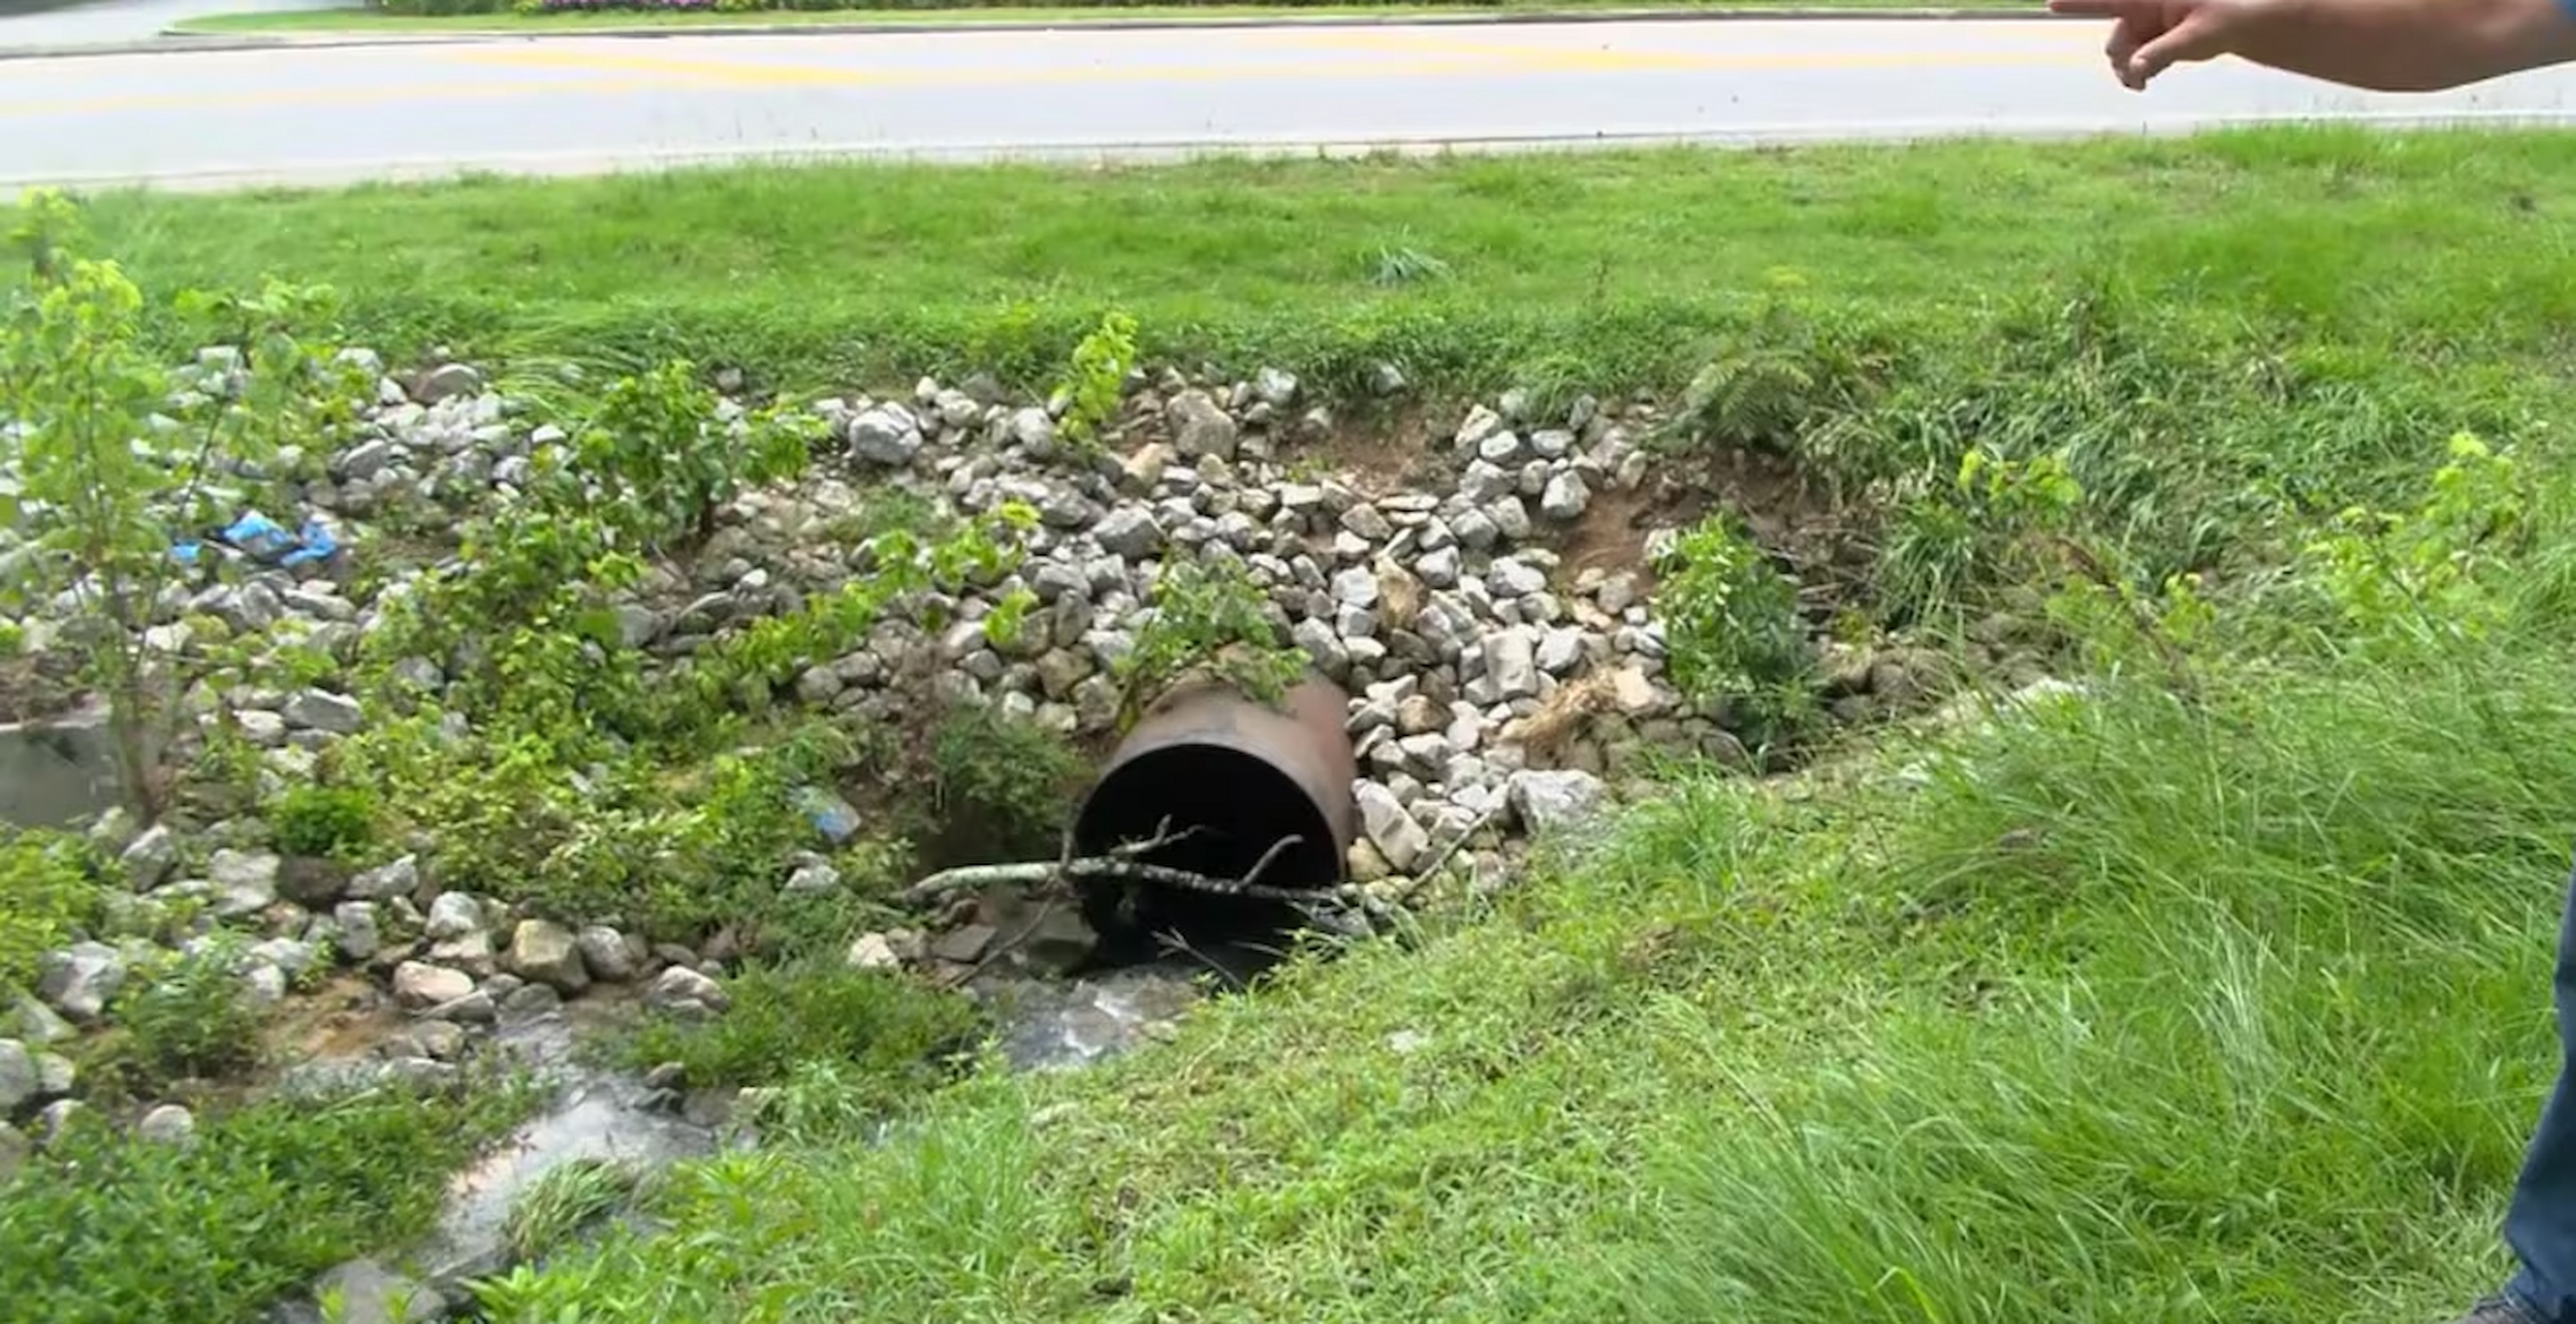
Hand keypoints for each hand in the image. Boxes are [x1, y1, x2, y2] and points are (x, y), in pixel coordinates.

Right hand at [2047, 0, 2254, 88]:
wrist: (2240, 28)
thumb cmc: (2224, 20)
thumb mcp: (2197, 36)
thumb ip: (2163, 52)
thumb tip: (2133, 70)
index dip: (2077, 2)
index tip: (2050, 4)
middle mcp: (2142, 10)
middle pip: (2115, 39)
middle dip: (2121, 60)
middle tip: (2136, 81)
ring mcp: (2144, 27)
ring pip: (2120, 54)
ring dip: (2128, 71)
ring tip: (2143, 84)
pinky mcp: (2149, 42)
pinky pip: (2131, 61)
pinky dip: (2136, 73)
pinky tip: (2147, 79)